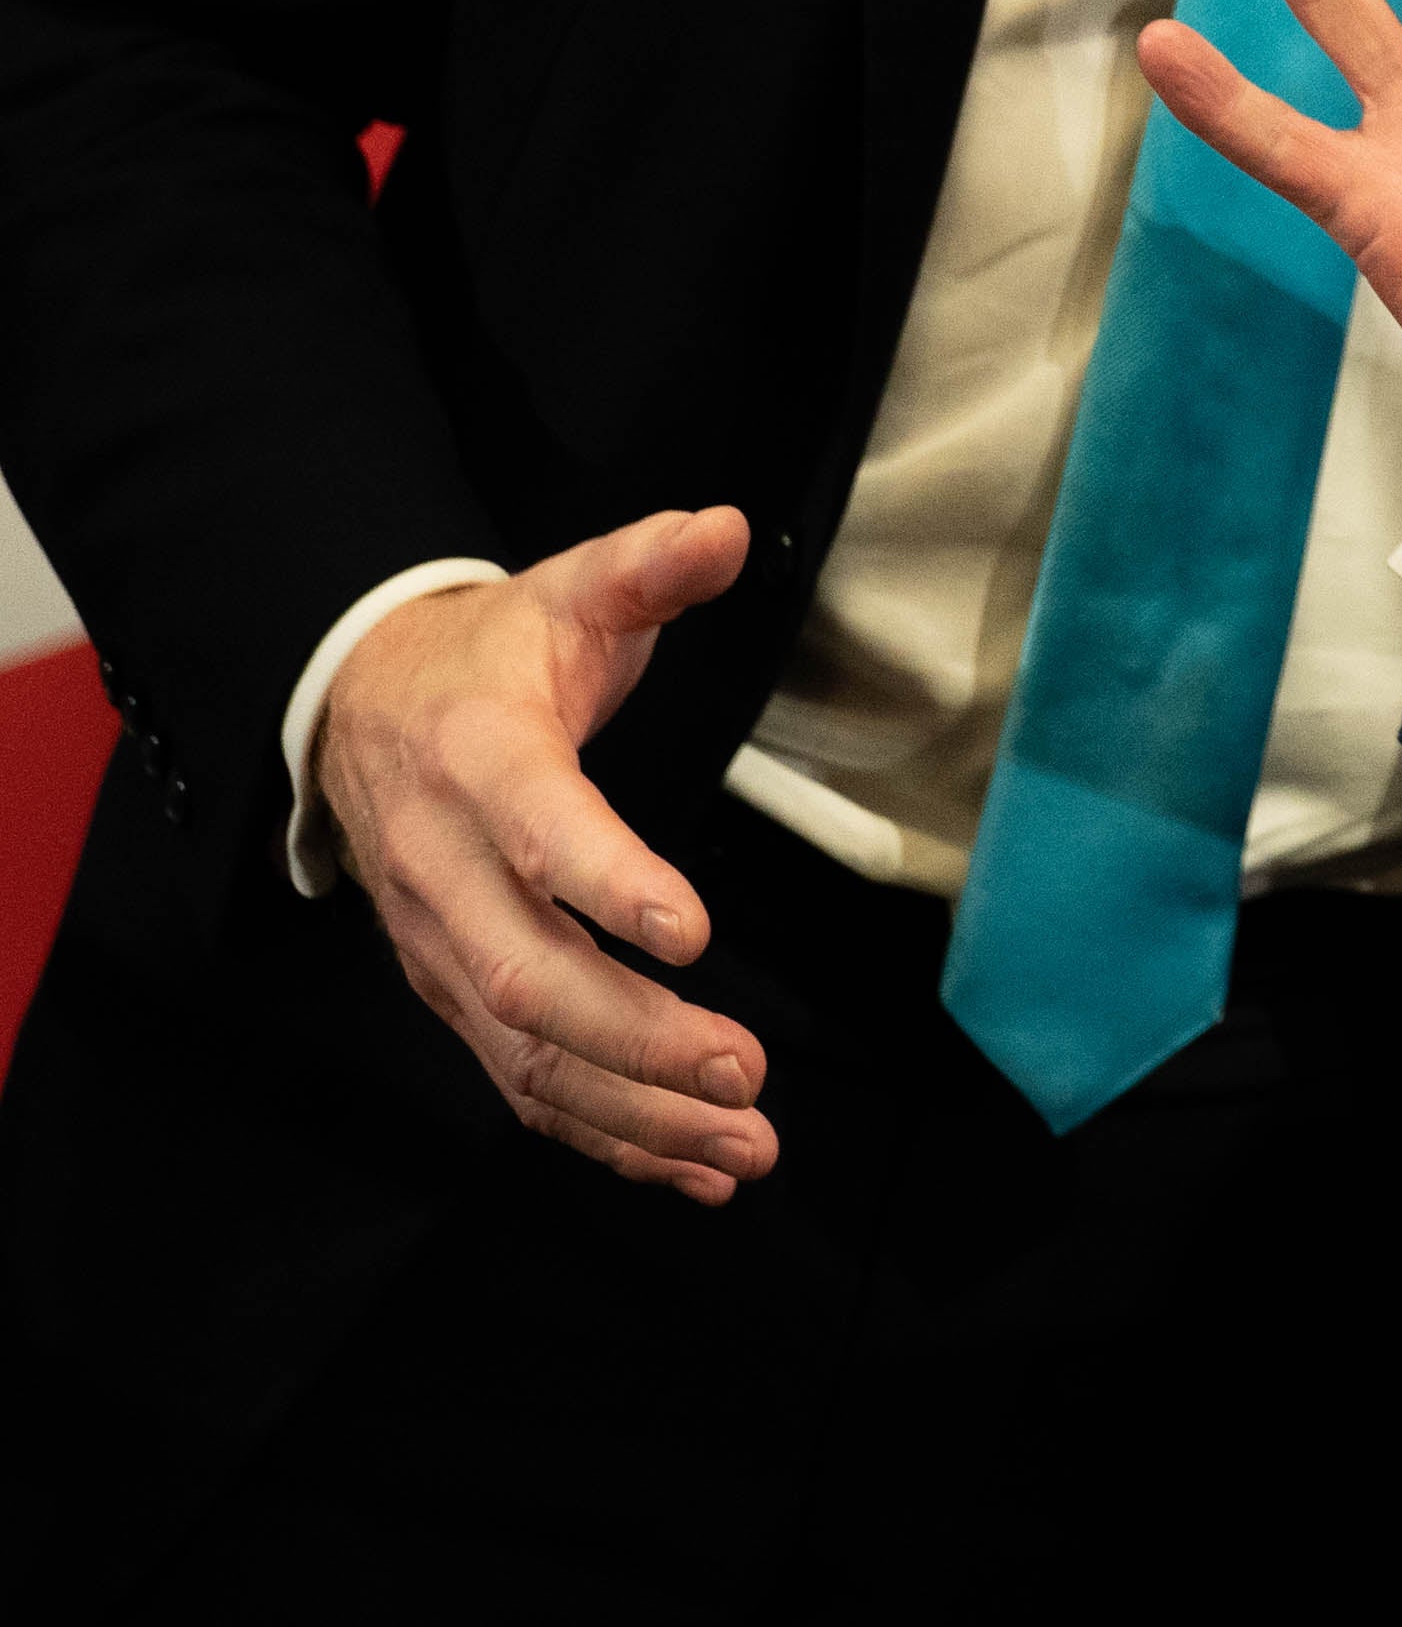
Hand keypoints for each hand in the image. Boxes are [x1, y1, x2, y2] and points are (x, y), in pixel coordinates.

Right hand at [315, 507, 776, 1200]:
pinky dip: (605, 1136)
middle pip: (526, 978)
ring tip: (746, 1148)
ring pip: (526, 1055)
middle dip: (639, 1038)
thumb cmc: (491, 654)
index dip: (608, 885)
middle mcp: (442, 872)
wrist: (359, 705)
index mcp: (478, 762)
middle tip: (748, 1072)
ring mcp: (438, 947)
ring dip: (637, 1112)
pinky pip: (522, 1084)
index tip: (693, 932)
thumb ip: (650, 564)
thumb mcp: (569, 588)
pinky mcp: (453, 995)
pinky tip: (694, 1168)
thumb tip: (725, 528)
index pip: (537, 834)